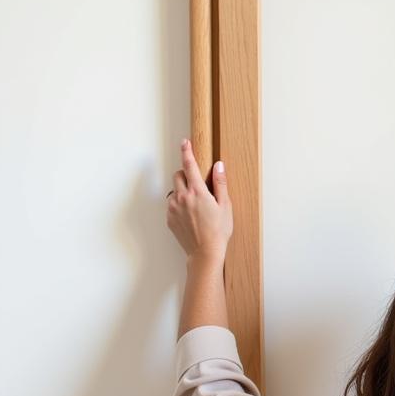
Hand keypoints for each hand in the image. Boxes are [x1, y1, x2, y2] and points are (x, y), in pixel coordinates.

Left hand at [166, 139, 232, 262]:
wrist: (205, 252)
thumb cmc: (219, 230)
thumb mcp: (225, 205)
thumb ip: (220, 183)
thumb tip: (219, 166)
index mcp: (197, 192)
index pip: (189, 165)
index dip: (187, 151)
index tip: (185, 142)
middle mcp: (182, 197)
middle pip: (178, 175)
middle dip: (186, 174)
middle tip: (198, 184)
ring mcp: (173, 208)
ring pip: (174, 190)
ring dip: (182, 191)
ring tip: (196, 205)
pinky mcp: (169, 218)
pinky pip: (171, 204)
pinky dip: (179, 204)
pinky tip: (191, 215)